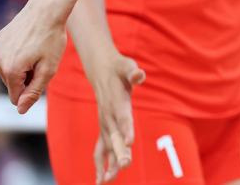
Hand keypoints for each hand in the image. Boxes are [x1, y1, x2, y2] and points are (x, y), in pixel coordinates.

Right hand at [0, 0, 68, 113]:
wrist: (46, 8)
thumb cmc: (51, 38)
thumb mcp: (48, 69)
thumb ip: (34, 92)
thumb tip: (20, 110)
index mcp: (10, 70)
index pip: (16, 97)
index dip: (32, 90)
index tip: (42, 74)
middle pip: (12, 83)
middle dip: (26, 77)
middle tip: (41, 58)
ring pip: (8, 71)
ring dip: (21, 66)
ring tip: (35, 49)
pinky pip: (6, 57)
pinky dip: (16, 54)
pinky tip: (28, 41)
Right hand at [88, 53, 145, 182]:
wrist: (102, 72)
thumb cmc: (119, 70)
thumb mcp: (126, 66)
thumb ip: (133, 71)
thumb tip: (139, 75)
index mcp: (117, 102)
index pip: (123, 117)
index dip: (126, 129)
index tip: (129, 142)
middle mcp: (109, 116)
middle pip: (114, 137)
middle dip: (119, 152)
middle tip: (126, 165)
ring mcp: (105, 125)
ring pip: (107, 148)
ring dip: (108, 164)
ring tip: (107, 181)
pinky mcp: (104, 130)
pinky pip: (100, 150)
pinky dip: (100, 165)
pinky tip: (101, 181)